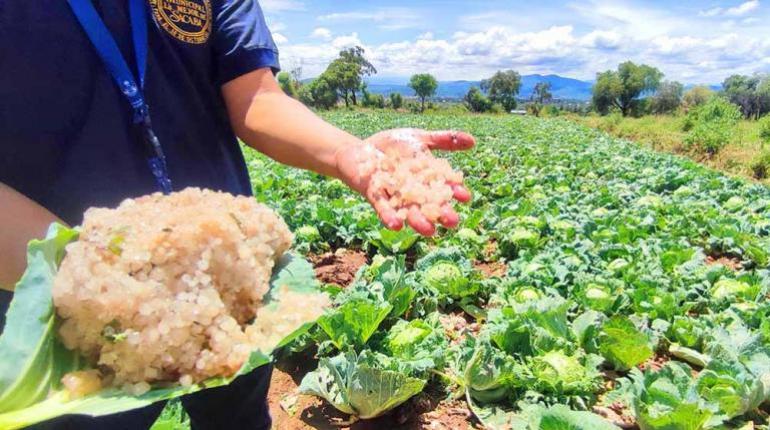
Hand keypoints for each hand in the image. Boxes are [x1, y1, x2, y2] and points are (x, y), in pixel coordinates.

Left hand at [335, 129, 474, 235]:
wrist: (358, 149)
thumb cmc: (390, 146)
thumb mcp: (419, 139)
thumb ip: (444, 140)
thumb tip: (473, 141)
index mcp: (425, 178)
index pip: (443, 186)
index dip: (454, 191)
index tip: (466, 196)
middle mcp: (412, 191)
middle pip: (429, 204)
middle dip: (440, 213)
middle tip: (453, 222)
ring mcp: (394, 195)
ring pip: (408, 211)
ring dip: (418, 221)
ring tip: (429, 231)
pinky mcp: (375, 195)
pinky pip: (383, 208)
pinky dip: (389, 216)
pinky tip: (396, 225)